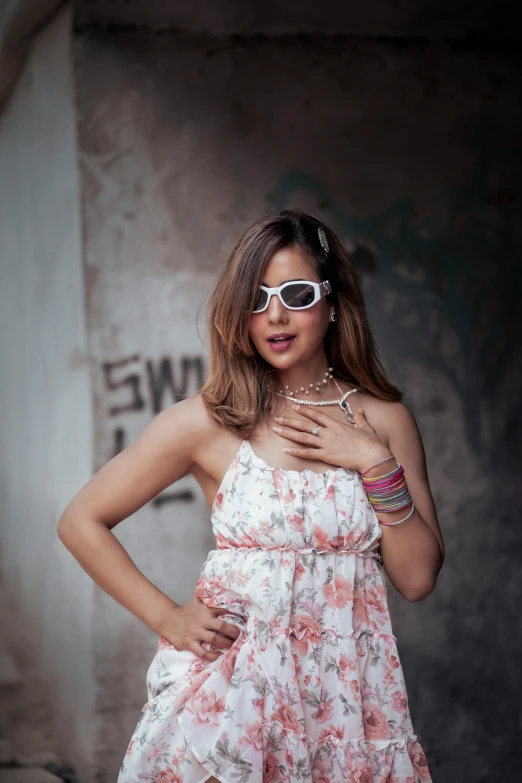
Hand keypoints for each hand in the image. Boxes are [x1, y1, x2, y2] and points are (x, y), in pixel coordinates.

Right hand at [160, 594, 243, 661]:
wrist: (168, 620)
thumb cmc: (186, 611)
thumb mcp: (198, 600)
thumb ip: (209, 596)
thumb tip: (223, 588)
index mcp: (206, 609)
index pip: (224, 610)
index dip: (236, 615)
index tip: (244, 620)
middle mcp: (202, 620)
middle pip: (222, 626)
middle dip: (234, 632)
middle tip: (241, 636)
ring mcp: (195, 632)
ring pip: (214, 639)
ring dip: (226, 644)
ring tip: (233, 646)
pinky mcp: (189, 643)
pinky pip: (202, 652)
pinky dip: (211, 655)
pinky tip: (218, 656)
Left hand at [272, 404, 391, 473]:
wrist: (373, 456)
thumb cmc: (371, 443)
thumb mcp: (367, 428)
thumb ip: (360, 419)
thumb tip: (360, 411)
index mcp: (337, 425)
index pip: (317, 415)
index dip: (305, 411)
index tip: (294, 407)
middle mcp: (329, 433)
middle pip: (305, 425)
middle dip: (290, 421)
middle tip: (277, 419)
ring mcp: (326, 444)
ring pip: (303, 437)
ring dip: (288, 433)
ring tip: (276, 430)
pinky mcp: (326, 456)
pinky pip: (308, 453)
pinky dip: (296, 452)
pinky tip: (286, 449)